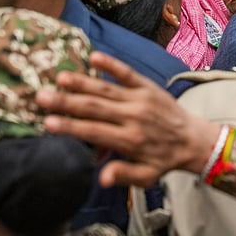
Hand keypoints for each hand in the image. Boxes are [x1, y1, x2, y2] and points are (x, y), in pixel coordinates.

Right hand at [38, 51, 219, 187]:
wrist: (193, 139)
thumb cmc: (164, 160)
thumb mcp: (146, 177)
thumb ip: (123, 175)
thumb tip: (100, 178)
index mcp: (129, 140)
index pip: (94, 132)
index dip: (69, 127)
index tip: (47, 123)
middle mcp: (133, 116)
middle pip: (95, 108)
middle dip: (66, 102)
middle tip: (41, 97)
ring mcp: (140, 99)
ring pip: (106, 89)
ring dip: (82, 82)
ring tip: (60, 77)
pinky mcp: (148, 86)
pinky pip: (128, 73)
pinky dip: (112, 65)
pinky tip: (94, 56)